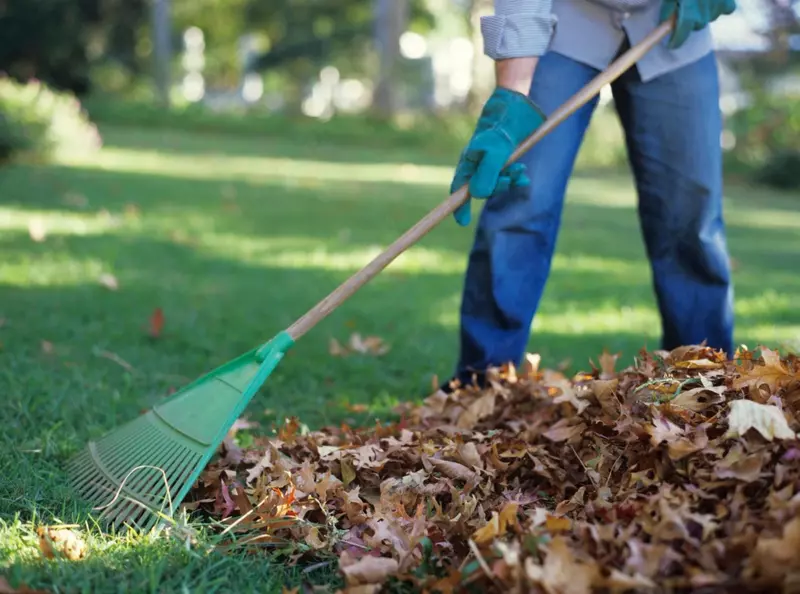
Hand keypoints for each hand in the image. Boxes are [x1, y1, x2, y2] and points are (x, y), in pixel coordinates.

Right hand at [450, 87, 545, 226]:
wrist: (517, 105)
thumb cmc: (503, 127)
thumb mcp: (496, 152)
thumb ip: (487, 175)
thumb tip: (477, 196)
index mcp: (468, 162)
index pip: (458, 190)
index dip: (458, 207)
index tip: (462, 222)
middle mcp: (476, 164)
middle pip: (481, 190)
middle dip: (496, 189)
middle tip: (509, 179)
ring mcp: (490, 162)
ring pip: (496, 183)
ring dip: (509, 181)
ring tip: (520, 170)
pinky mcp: (503, 158)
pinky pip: (507, 176)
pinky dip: (516, 178)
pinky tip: (523, 176)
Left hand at [660, 0, 735, 48]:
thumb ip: (667, 8)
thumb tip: (664, 23)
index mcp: (688, 13)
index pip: (681, 35)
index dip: (675, 42)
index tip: (671, 45)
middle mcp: (704, 14)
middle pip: (697, 26)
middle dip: (690, 22)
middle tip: (685, 12)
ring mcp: (718, 6)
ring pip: (711, 18)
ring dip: (705, 13)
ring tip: (699, 2)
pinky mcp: (728, 2)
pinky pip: (728, 9)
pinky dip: (721, 7)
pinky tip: (713, 3)